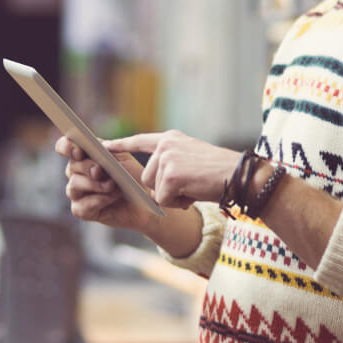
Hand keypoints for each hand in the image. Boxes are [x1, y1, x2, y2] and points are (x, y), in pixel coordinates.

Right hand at [54, 136, 155, 232]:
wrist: (145, 201)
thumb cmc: (133, 176)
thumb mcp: (123, 159)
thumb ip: (107, 154)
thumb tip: (96, 156)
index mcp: (84, 155)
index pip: (64, 146)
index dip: (67, 147)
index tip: (78, 152)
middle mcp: (77, 172)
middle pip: (71, 166)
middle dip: (86, 167)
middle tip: (99, 171)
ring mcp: (77, 192)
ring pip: (74, 185)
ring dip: (94, 184)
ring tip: (112, 185)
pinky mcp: (81, 210)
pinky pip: (81, 206)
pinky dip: (98, 200)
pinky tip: (112, 197)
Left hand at [103, 130, 241, 208]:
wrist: (239, 176)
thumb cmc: (219, 173)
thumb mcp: (192, 159)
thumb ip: (171, 162)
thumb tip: (154, 182)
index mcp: (171, 139)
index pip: (140, 141)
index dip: (121, 145)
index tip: (103, 145)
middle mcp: (166, 145)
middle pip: (146, 178)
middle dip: (165, 189)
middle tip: (190, 185)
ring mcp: (167, 158)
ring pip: (154, 190)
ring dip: (173, 197)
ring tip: (194, 187)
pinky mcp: (171, 174)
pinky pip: (164, 200)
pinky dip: (179, 203)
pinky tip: (194, 192)